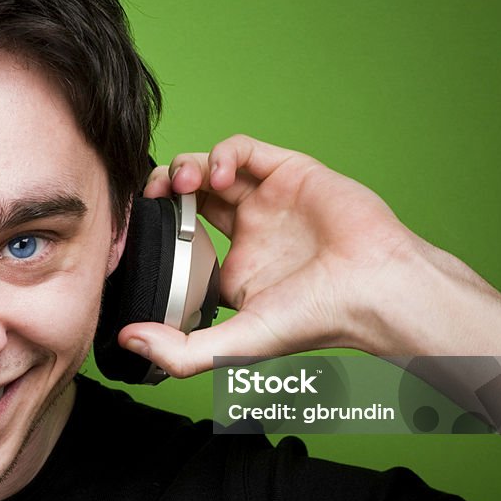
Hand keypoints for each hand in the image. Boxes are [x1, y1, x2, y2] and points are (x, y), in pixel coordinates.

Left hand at [119, 134, 427, 375]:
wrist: (372, 288)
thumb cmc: (316, 319)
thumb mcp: (235, 345)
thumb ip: (180, 351)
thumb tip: (127, 340)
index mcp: (233, 270)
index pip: (179, 241)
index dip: (155, 231)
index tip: (138, 232)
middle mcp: (248, 232)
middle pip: (189, 196)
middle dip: (163, 191)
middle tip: (153, 198)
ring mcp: (268, 200)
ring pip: (210, 166)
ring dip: (187, 168)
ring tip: (184, 184)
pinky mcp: (288, 171)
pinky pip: (242, 149)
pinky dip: (222, 153)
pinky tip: (219, 175)